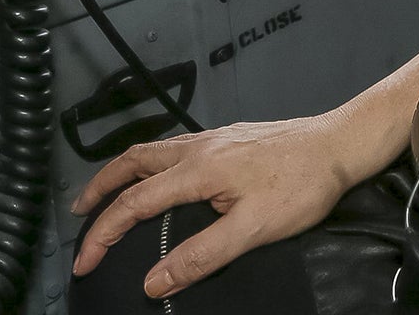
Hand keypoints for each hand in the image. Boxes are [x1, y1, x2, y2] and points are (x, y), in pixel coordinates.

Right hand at [69, 115, 357, 295]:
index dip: (103, 233)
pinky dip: (149, 163)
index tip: (84, 261)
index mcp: (198, 169)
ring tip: (107, 194)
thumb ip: (202, 256)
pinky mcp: (229, 137)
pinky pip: (173, 148)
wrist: (340, 144)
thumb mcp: (253, 229)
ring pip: (152, 150)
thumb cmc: (302, 185)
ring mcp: (214, 138)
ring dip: (123, 172)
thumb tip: (153, 281)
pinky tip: (160, 177)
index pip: (134, 203)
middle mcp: (198, 147)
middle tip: (78, 214)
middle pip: (132, 162)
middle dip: (99, 188)